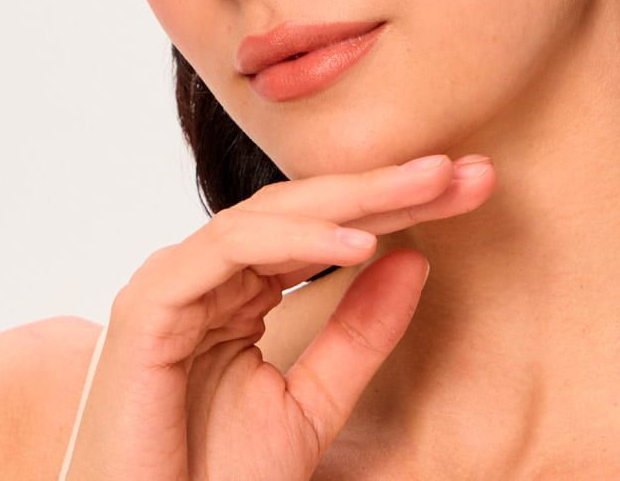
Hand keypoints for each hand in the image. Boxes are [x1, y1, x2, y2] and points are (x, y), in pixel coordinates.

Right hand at [61, 152, 496, 479]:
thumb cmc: (214, 480)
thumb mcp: (314, 404)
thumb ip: (359, 336)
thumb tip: (415, 261)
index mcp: (236, 291)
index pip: (323, 230)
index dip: (396, 208)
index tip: (470, 190)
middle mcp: (203, 276)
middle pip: (302, 211)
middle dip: (385, 186)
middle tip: (462, 170)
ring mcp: (173, 283)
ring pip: (269, 215)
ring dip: (352, 198)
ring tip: (426, 191)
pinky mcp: (149, 303)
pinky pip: (230, 248)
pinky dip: (297, 238)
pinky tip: (361, 244)